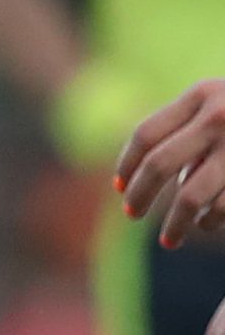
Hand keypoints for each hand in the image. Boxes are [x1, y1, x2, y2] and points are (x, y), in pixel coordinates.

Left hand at [118, 79, 224, 247]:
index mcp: (202, 94)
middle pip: (160, 165)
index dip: (128, 164)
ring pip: (191, 195)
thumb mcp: (220, 103)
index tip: (119, 188)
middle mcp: (219, 116)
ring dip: (175, 223)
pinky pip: (222, 207)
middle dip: (141, 196)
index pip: (146, 134)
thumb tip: (136, 177)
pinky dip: (211, 222)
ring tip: (169, 240)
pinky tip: (206, 227)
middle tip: (131, 216)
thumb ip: (186, 127)